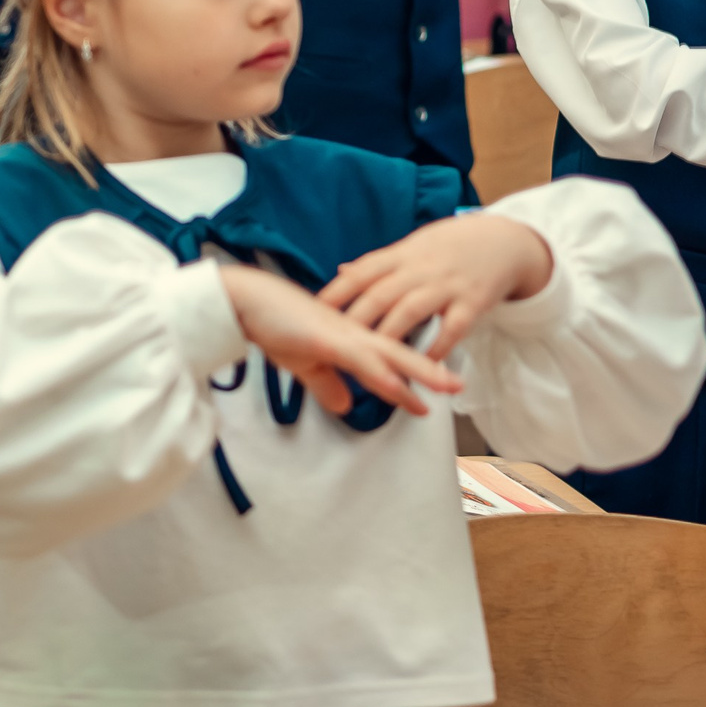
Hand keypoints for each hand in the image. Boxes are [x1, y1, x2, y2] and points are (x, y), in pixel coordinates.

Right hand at [219, 263, 461, 416]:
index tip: (441, 385)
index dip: (415, 371)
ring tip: (447, 386)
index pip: (389, 356)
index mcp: (349, 336)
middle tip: (459, 385)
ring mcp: (342, 334)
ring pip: (389, 354)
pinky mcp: (327, 339)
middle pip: (400, 352)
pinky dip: (381, 374)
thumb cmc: (272, 324)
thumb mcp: (303, 362)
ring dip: (419, 370)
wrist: (246, 301)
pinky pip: (361, 360)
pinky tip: (397, 388)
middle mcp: (353, 332)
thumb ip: (326, 383)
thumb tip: (345, 405)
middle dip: (430, 370)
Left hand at [318, 214, 554, 363]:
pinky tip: (422, 365)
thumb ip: (378, 265)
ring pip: (411, 310)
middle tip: (331, 343)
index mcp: (401, 255)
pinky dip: (436, 346)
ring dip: (389, 336)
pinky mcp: (473, 303)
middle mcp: (420, 268)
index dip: (336, 291)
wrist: (503, 240)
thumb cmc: (450, 248)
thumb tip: (340, 274)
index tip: (312, 311)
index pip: (362, 272)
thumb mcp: (412, 248)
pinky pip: (452, 327)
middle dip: (354, 319)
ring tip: (369, 360)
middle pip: (381, 294)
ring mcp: (447, 285)